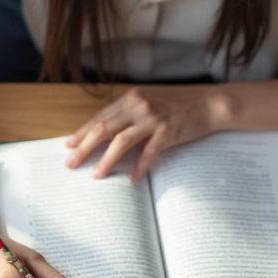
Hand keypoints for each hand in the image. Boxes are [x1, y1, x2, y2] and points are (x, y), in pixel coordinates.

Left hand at [64, 85, 230, 180]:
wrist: (209, 103)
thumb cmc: (179, 104)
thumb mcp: (150, 103)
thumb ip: (130, 114)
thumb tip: (108, 134)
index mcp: (131, 98)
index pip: (100, 117)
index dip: (83, 132)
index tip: (69, 145)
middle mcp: (139, 106)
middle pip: (104, 128)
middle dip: (84, 147)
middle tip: (71, 162)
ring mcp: (153, 118)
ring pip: (121, 141)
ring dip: (106, 160)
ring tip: (96, 174)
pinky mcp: (168, 132)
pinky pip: (148, 153)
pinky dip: (139, 167)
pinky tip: (131, 178)